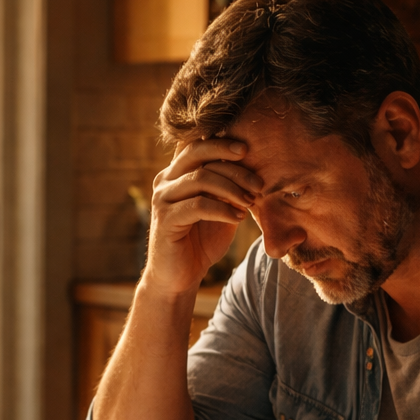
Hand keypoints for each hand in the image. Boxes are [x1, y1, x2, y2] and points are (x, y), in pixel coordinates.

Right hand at [143, 138, 262, 294]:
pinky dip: (223, 209)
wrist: (179, 277)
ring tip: (251, 201)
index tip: (247, 150)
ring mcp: (163, 199)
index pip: (197, 145)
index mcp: (176, 173)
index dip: (221, 142)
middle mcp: (165, 180)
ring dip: (232, 188)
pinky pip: (198, 205)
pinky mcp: (166, 219)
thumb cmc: (201, 241)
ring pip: (201, 178)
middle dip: (230, 160)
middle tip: (256, 179)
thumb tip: (254, 168)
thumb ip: (229, 188)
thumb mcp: (220, 209)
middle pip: (197, 153)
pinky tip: (238, 218)